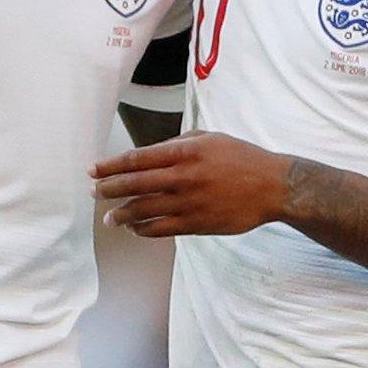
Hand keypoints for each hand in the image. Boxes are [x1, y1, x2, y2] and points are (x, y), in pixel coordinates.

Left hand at [91, 131, 294, 237]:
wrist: (273, 186)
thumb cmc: (243, 158)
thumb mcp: (212, 139)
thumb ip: (180, 144)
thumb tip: (151, 154)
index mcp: (186, 151)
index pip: (137, 159)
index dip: (110, 165)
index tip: (93, 170)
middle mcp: (184, 176)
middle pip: (134, 184)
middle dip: (108, 189)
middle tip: (94, 192)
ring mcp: (189, 202)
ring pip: (143, 210)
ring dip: (121, 214)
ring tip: (110, 217)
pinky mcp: (196, 223)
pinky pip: (160, 229)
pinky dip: (142, 229)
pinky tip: (135, 228)